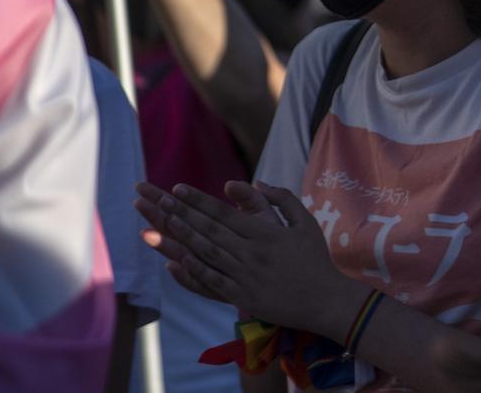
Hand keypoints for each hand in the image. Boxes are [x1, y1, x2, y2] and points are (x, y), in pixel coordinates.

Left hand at [136, 180, 359, 335]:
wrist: (324, 299)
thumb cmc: (316, 259)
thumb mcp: (306, 222)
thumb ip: (283, 199)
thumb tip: (256, 182)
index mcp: (265, 232)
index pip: (224, 212)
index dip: (198, 200)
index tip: (177, 189)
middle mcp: (250, 251)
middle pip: (208, 229)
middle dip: (179, 213)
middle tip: (156, 200)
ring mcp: (244, 274)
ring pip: (205, 253)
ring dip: (179, 238)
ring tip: (156, 225)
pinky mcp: (242, 295)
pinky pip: (211, 281)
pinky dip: (191, 272)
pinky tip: (173, 262)